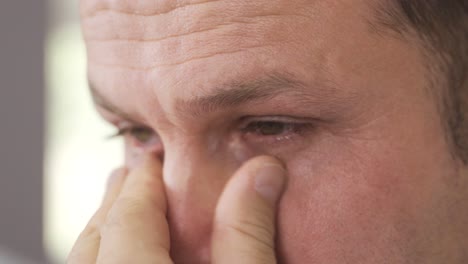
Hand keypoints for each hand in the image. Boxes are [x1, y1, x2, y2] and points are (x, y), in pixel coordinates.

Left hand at [67, 155, 285, 263]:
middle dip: (117, 199)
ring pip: (82, 259)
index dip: (144, 182)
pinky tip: (119, 257)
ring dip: (103, 229)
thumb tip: (262, 172)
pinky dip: (100, 257)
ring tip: (120, 210)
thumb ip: (249, 234)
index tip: (153, 160)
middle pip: (97, 235)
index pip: (130, 216)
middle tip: (132, 174)